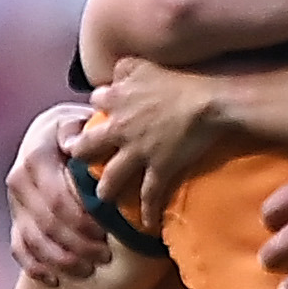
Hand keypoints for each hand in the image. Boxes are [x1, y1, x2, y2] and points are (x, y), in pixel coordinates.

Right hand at [6, 104, 108, 283]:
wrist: (56, 135)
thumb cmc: (84, 132)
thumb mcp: (85, 123)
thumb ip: (83, 133)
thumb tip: (74, 144)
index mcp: (36, 155)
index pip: (56, 197)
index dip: (81, 220)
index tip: (106, 234)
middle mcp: (20, 178)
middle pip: (45, 222)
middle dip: (75, 243)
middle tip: (104, 257)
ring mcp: (16, 201)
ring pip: (31, 238)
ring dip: (59, 259)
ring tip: (87, 270)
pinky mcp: (16, 217)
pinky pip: (19, 247)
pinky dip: (35, 266)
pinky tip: (54, 280)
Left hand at [74, 60, 226, 219]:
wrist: (208, 103)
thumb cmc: (181, 81)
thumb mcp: (144, 65)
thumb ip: (126, 68)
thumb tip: (116, 70)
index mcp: (117, 100)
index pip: (96, 102)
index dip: (97, 107)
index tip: (99, 113)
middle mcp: (120, 128)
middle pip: (89, 146)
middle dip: (81, 155)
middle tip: (79, 161)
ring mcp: (138, 152)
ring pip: (112, 176)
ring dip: (105, 189)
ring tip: (102, 198)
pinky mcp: (159, 169)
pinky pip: (149, 194)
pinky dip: (147, 211)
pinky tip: (146, 223)